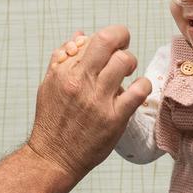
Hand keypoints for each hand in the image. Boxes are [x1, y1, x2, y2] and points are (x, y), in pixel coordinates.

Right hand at [28, 26, 150, 178]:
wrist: (54, 156)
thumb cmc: (52, 120)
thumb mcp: (49, 84)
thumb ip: (62, 59)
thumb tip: (80, 36)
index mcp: (64, 72)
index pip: (92, 38)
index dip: (107, 36)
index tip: (112, 44)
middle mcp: (81, 82)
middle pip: (108, 41)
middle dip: (122, 38)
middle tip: (123, 50)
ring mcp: (98, 100)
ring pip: (125, 61)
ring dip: (130, 62)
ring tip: (127, 72)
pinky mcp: (114, 118)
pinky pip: (139, 91)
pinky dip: (143, 85)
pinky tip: (137, 90)